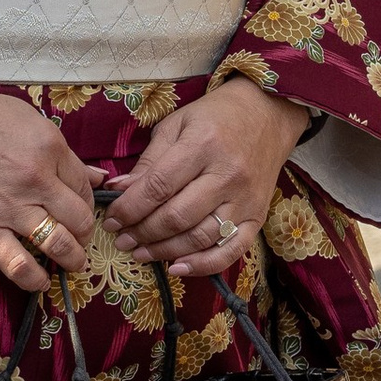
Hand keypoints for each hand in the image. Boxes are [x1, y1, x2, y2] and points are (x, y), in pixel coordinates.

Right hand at [0, 85, 99, 295]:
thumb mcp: (27, 119)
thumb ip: (62, 151)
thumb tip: (94, 175)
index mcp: (49, 149)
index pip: (84, 186)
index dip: (88, 202)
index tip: (82, 209)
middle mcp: (35, 180)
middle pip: (78, 218)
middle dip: (85, 233)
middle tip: (81, 238)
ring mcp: (10, 208)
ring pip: (58, 244)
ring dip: (72, 258)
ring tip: (73, 262)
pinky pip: (18, 264)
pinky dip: (35, 279)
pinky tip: (42, 281)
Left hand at [101, 74, 305, 279]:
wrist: (268, 114)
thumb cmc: (216, 115)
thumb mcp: (177, 124)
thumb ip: (149, 160)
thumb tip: (119, 190)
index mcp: (202, 144)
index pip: (159, 186)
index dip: (130, 208)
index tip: (112, 220)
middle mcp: (227, 174)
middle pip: (177, 216)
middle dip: (142, 233)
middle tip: (122, 239)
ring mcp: (245, 199)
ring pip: (199, 237)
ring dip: (164, 251)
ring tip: (140, 252)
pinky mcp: (258, 216)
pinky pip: (231, 250)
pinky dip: (203, 265)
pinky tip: (177, 267)